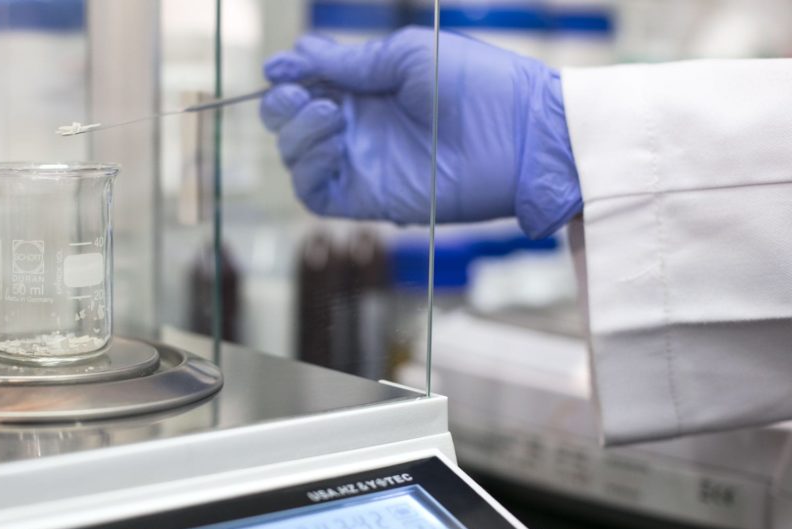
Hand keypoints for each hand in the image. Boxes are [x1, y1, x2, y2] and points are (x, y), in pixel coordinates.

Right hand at [261, 27, 580, 237]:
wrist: (521, 136)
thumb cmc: (478, 85)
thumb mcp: (410, 57)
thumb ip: (352, 62)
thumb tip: (295, 56)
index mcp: (369, 88)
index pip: (309, 84)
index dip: (288, 77)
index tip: (281, 69)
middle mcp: (359, 126)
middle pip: (292, 122)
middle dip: (283, 107)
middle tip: (300, 95)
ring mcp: (361, 163)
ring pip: (296, 156)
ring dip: (297, 133)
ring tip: (330, 115)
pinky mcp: (367, 197)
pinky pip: (314, 192)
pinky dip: (308, 167)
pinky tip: (333, 143)